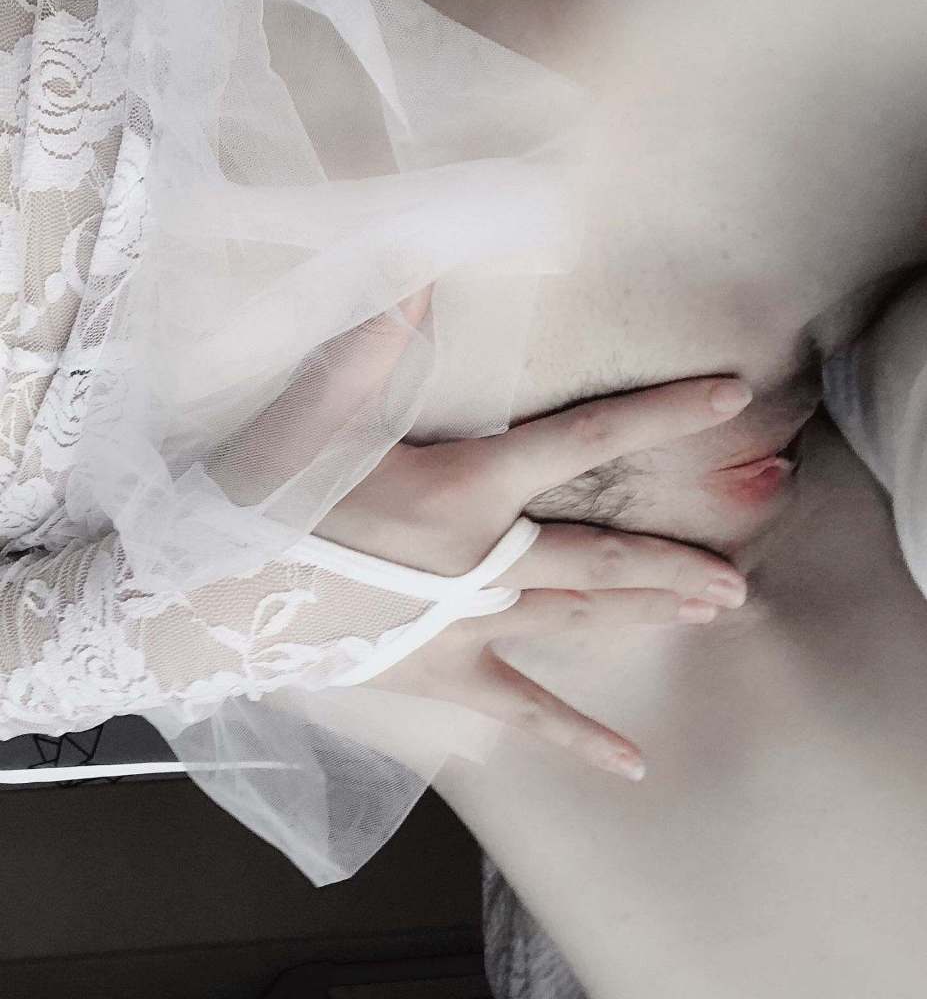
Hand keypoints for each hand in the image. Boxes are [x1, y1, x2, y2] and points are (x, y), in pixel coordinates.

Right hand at [311, 286, 752, 782]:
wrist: (209, 603)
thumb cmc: (262, 502)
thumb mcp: (315, 414)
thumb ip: (375, 342)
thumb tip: (415, 265)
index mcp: (466, 489)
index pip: (587, 439)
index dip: (664, 413)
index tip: (732, 397)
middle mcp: (483, 560)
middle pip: (602, 557)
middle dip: (673, 562)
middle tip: (738, 577)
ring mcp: (468, 626)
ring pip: (580, 619)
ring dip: (648, 615)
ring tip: (712, 616)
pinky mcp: (443, 676)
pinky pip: (523, 712)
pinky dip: (577, 738)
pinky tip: (632, 765)